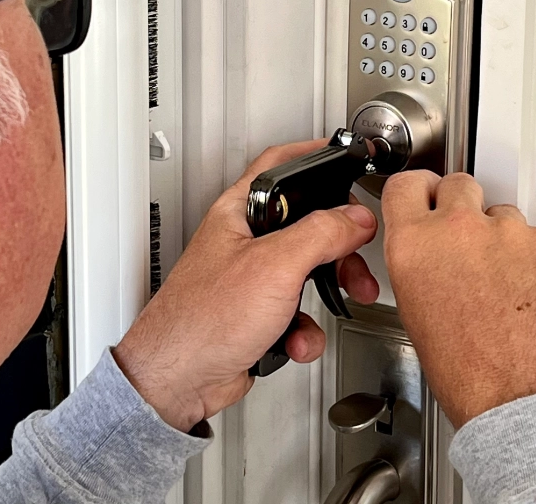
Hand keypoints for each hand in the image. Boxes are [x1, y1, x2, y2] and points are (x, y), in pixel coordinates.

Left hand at [114, 140, 379, 431]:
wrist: (178, 381)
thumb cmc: (201, 322)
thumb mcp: (273, 266)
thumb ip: (321, 234)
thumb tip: (354, 217)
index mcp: (239, 213)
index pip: (280, 166)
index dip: (313, 155)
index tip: (343, 157)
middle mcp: (244, 241)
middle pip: (307, 224)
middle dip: (339, 244)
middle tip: (357, 256)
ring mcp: (251, 279)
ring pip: (308, 272)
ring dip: (330, 290)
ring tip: (342, 300)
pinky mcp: (258, 315)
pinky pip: (298, 312)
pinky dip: (304, 329)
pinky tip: (294, 339)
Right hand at [382, 171, 535, 428]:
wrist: (514, 394)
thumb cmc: (463, 365)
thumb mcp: (412, 304)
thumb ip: (417, 258)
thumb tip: (428, 245)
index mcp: (414, 243)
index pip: (407, 184)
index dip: (418, 190)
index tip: (426, 194)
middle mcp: (458, 228)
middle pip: (459, 184)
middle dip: (462, 206)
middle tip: (467, 238)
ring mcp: (508, 233)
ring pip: (503, 214)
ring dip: (501, 238)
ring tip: (502, 283)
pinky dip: (534, 259)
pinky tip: (528, 292)